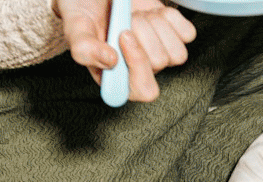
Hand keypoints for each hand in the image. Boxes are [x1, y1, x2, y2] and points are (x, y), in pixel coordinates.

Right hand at [55, 0, 195, 102]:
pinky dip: (170, 18)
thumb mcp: (75, 27)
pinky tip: (152, 12)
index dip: (139, 64)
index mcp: (118, 78)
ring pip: (177, 53)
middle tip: (126, 20)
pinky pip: (188, 34)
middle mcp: (141, 69)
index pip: (144, 90)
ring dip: (156, 26)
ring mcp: (160, 53)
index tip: (124, 35)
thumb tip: (110, 61)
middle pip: (159, 63)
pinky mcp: (175, 36)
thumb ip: (83, 48)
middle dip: (143, 34)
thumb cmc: (85, 11)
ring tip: (136, 16)